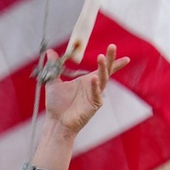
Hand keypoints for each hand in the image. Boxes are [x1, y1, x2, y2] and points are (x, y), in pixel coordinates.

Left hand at [32, 45, 128, 169]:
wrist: (56, 122)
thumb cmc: (57, 105)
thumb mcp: (53, 81)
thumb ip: (54, 66)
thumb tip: (50, 52)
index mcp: (86, 81)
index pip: (102, 69)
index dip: (112, 60)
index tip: (119, 50)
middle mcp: (93, 87)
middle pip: (105, 71)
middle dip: (110, 59)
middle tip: (112, 46)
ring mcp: (94, 96)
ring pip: (103, 80)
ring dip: (103, 69)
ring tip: (101, 57)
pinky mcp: (93, 106)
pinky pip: (96, 94)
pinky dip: (95, 86)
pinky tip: (93, 78)